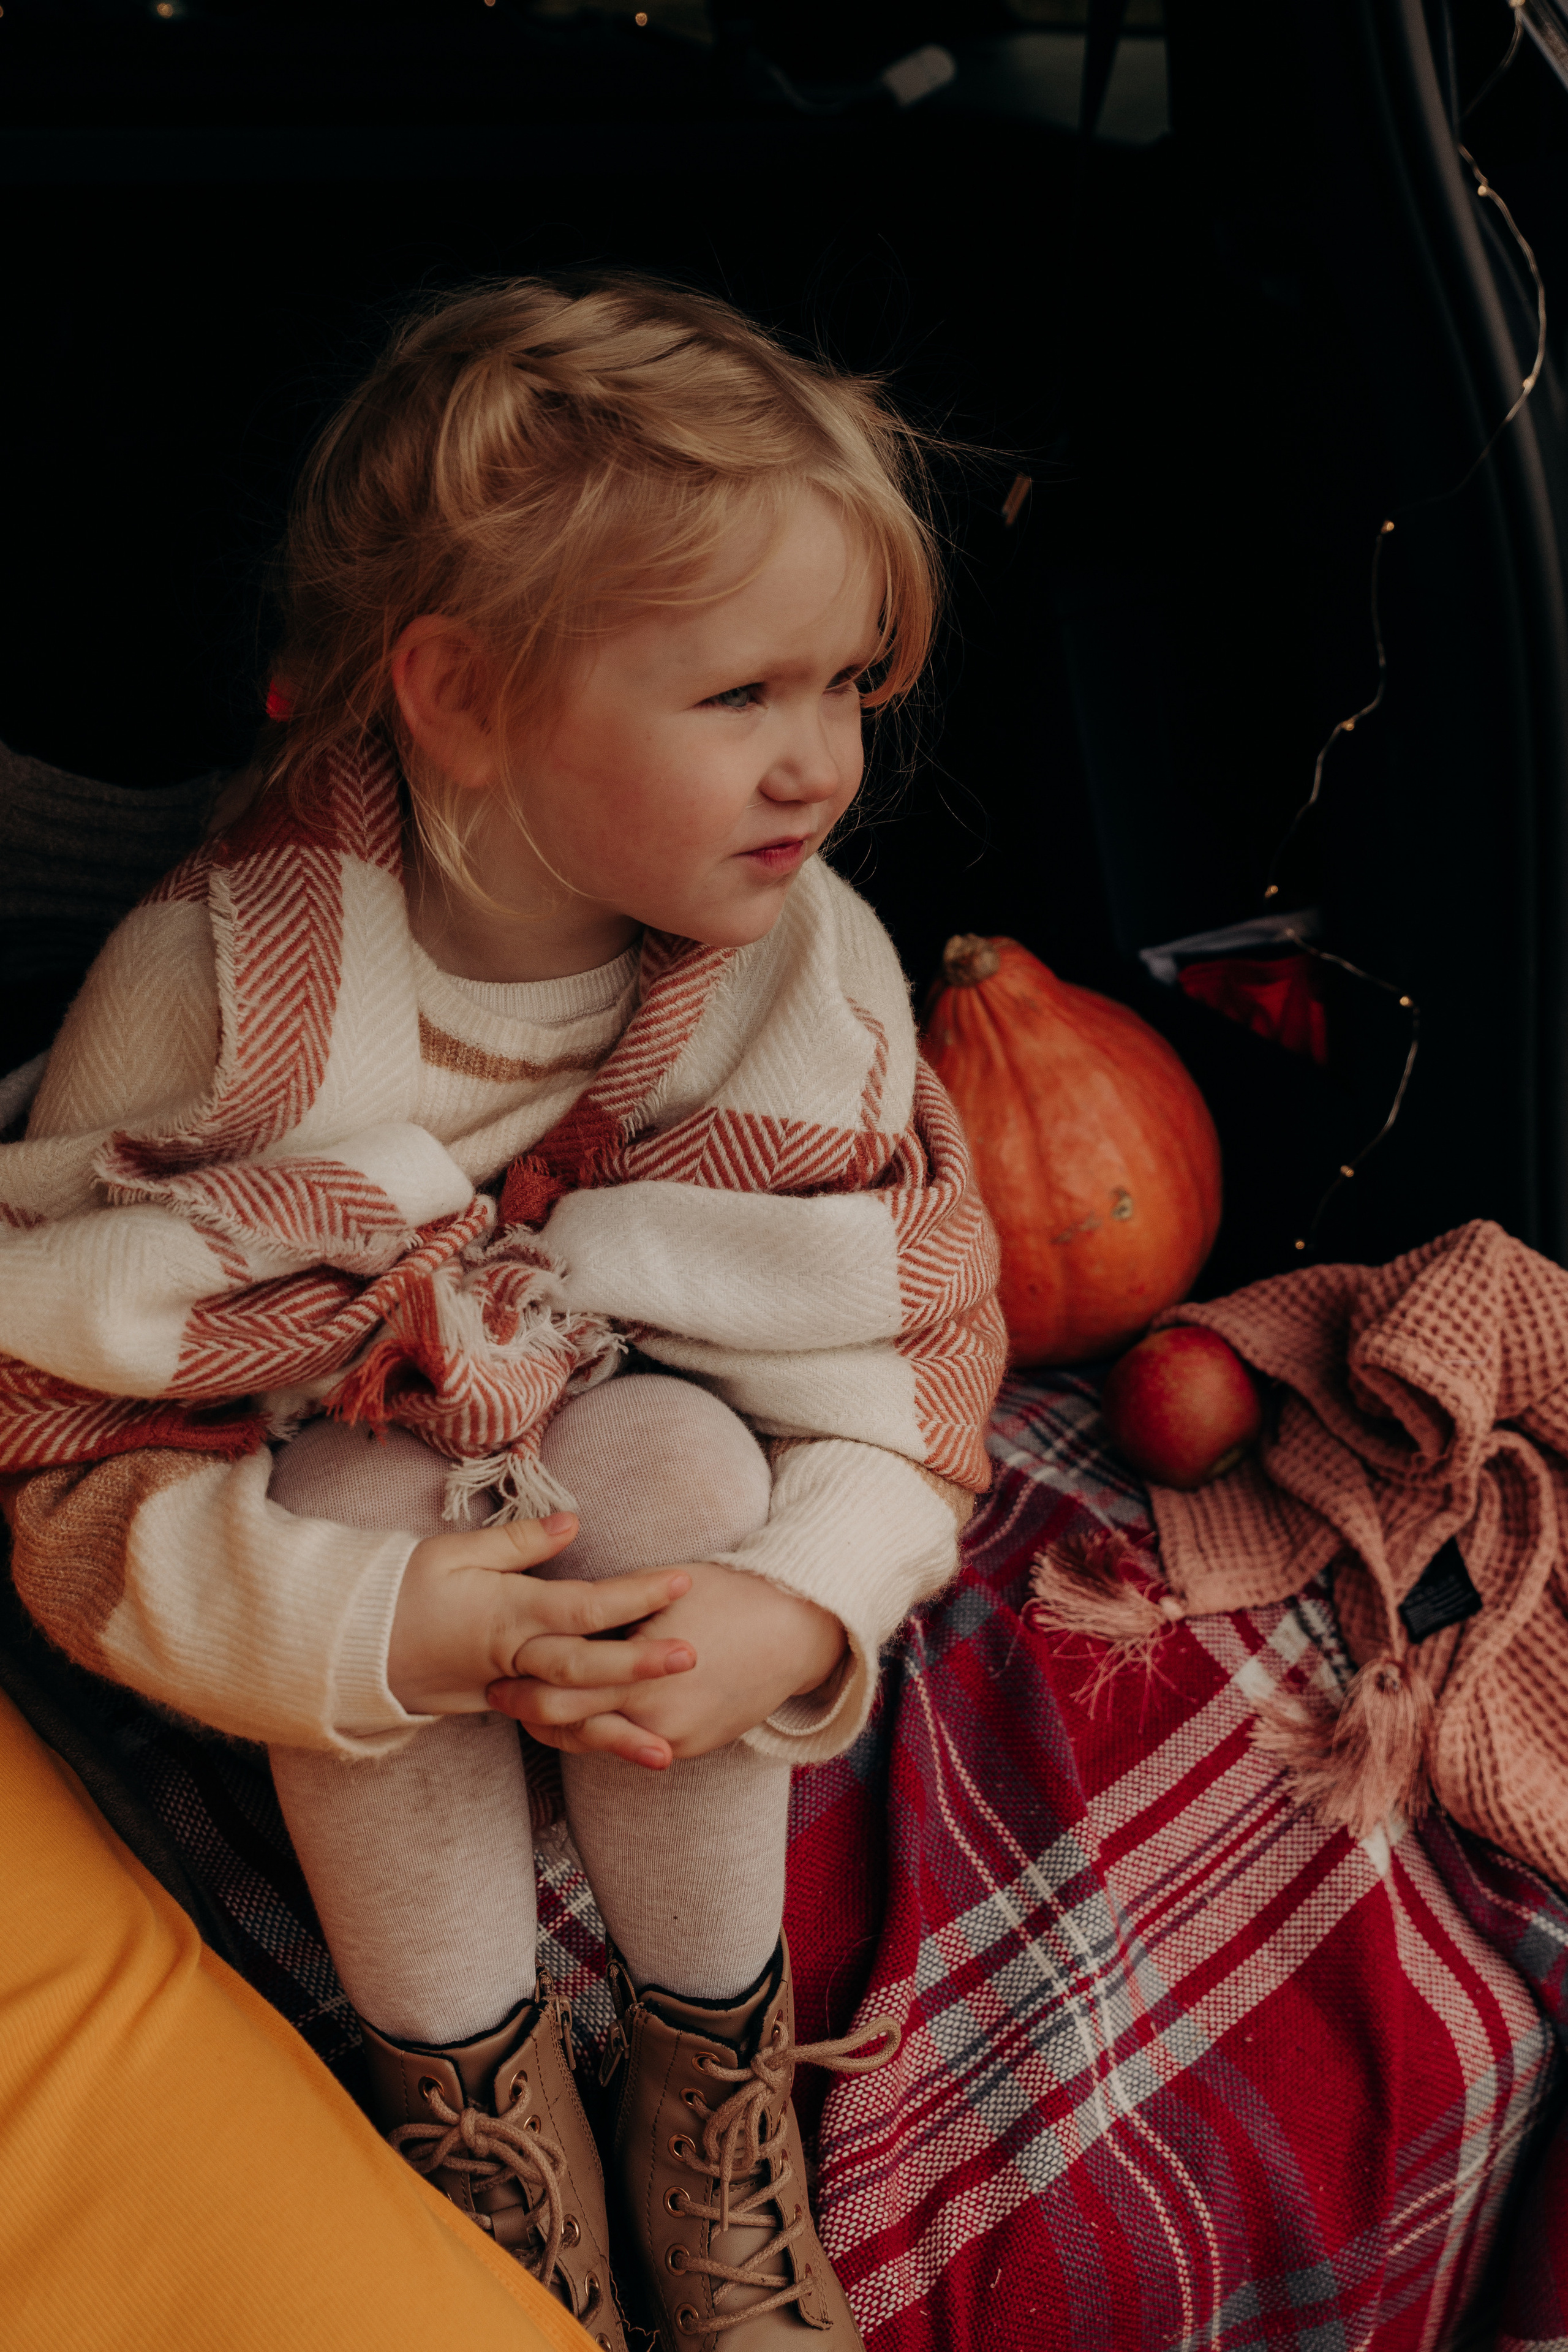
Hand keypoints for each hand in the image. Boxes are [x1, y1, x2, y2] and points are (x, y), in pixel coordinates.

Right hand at [388, 1511, 696, 1763]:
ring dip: (618, 1730)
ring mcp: (504, 1690)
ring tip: (668, 1750)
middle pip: (584, 1663)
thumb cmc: (402, 1588)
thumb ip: (519, 1542)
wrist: (347, 1647)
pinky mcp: (496, 1709)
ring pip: (568, 1713)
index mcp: (507, 1612)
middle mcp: (511, 1657)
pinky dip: (585, 1744)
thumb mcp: (456, 1552)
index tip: (682, 1582)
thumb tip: (573, 1523)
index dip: (633, 1594)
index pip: (582, 1604)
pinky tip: (621, 1754)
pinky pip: (547, 1728)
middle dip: (639, 1664)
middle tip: (693, 1659)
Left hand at [488, 1558, 846, 1762]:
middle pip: (566, 1723)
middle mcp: (652, 1715)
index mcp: (639, 1670)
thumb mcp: (663, 1590)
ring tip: (531, 1710)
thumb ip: (609, 1608)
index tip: (496, 1664)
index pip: (558, 1684)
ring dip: (558, 1728)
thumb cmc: (730, 1595)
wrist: (796, 1633)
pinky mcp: (688, 1749)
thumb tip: (556, 1614)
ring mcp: (672, 1739)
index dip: (521, 1676)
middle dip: (528, 1708)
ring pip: (593, 1744)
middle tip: (498, 1692)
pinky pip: (630, 1747)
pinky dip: (601, 1732)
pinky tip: (584, 1716)